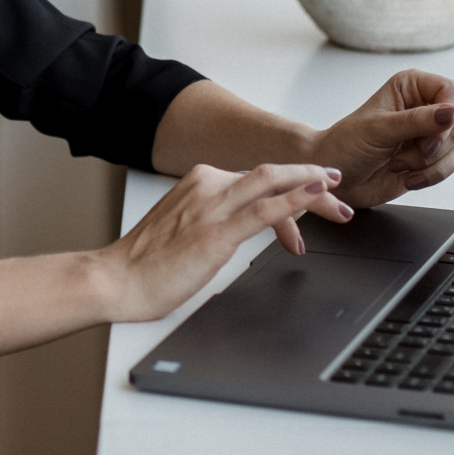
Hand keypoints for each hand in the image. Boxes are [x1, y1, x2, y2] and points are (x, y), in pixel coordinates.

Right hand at [95, 163, 351, 322]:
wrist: (116, 279)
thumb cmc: (145, 263)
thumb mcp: (186, 227)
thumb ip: (215, 217)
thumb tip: (245, 224)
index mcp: (199, 181)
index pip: (256, 177)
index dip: (290, 184)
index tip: (313, 191)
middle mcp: (207, 184)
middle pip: (271, 174)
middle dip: (310, 177)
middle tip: (337, 183)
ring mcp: (212, 206)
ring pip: (273, 183)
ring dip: (311, 185)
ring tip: (337, 191)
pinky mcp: (216, 232)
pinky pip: (265, 210)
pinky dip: (296, 200)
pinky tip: (317, 197)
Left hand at [310, 69, 453, 208]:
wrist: (337, 178)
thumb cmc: (347, 145)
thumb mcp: (377, 130)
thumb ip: (415, 121)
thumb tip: (451, 113)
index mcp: (411, 86)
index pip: (451, 92)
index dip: (447, 116)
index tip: (428, 138)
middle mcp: (426, 107)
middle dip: (429, 150)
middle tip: (398, 156)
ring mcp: (433, 135)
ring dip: (431, 168)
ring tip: (401, 168)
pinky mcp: (438, 159)